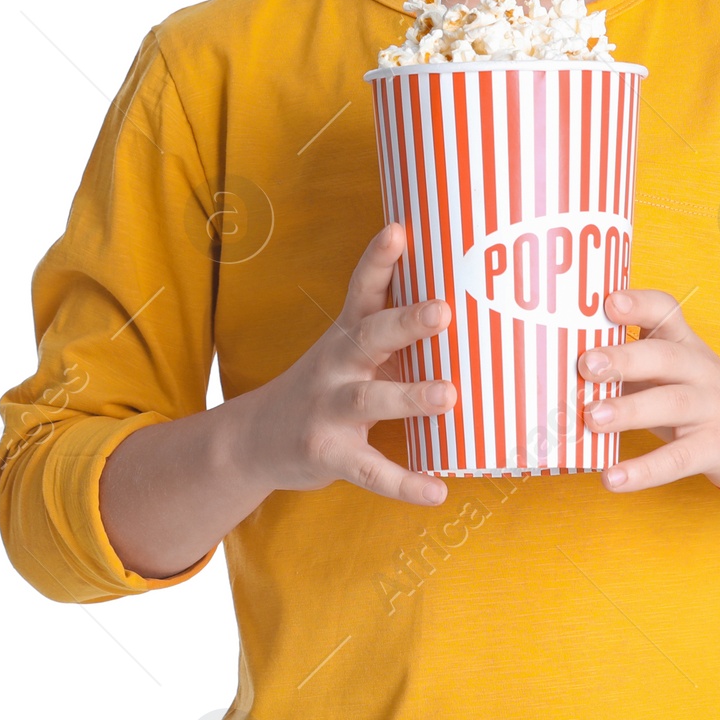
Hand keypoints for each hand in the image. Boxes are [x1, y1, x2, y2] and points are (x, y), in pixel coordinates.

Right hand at [237, 223, 455, 506]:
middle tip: (443, 311)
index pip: (362, 288)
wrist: (256, 438)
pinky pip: (370, 470)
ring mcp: (329, 409)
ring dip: (409, 396)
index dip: (379, 259)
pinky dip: (404, 483)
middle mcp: (336, 364)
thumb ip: (393, 330)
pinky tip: (437, 490)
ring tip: (448, 395)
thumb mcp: (349, 349)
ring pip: (370, 399)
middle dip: (407, 322)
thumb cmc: (327, 384)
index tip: (399, 230)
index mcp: (347, 333)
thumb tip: (464, 305)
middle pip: (370, 335)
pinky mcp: (328, 453)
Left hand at [578, 288, 719, 508]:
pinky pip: (679, 459)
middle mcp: (701, 369)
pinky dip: (645, 470)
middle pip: (665, 356)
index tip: (608, 302)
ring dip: (629, 410)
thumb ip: (633, 365)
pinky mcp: (718, 447)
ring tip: (590, 419)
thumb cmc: (700, 399)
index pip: (666, 312)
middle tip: (586, 365)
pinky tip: (613, 478)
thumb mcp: (674, 372)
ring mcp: (713, 407)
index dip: (639, 303)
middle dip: (625, 358)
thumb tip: (564, 370)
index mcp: (685, 344)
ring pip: (671, 403)